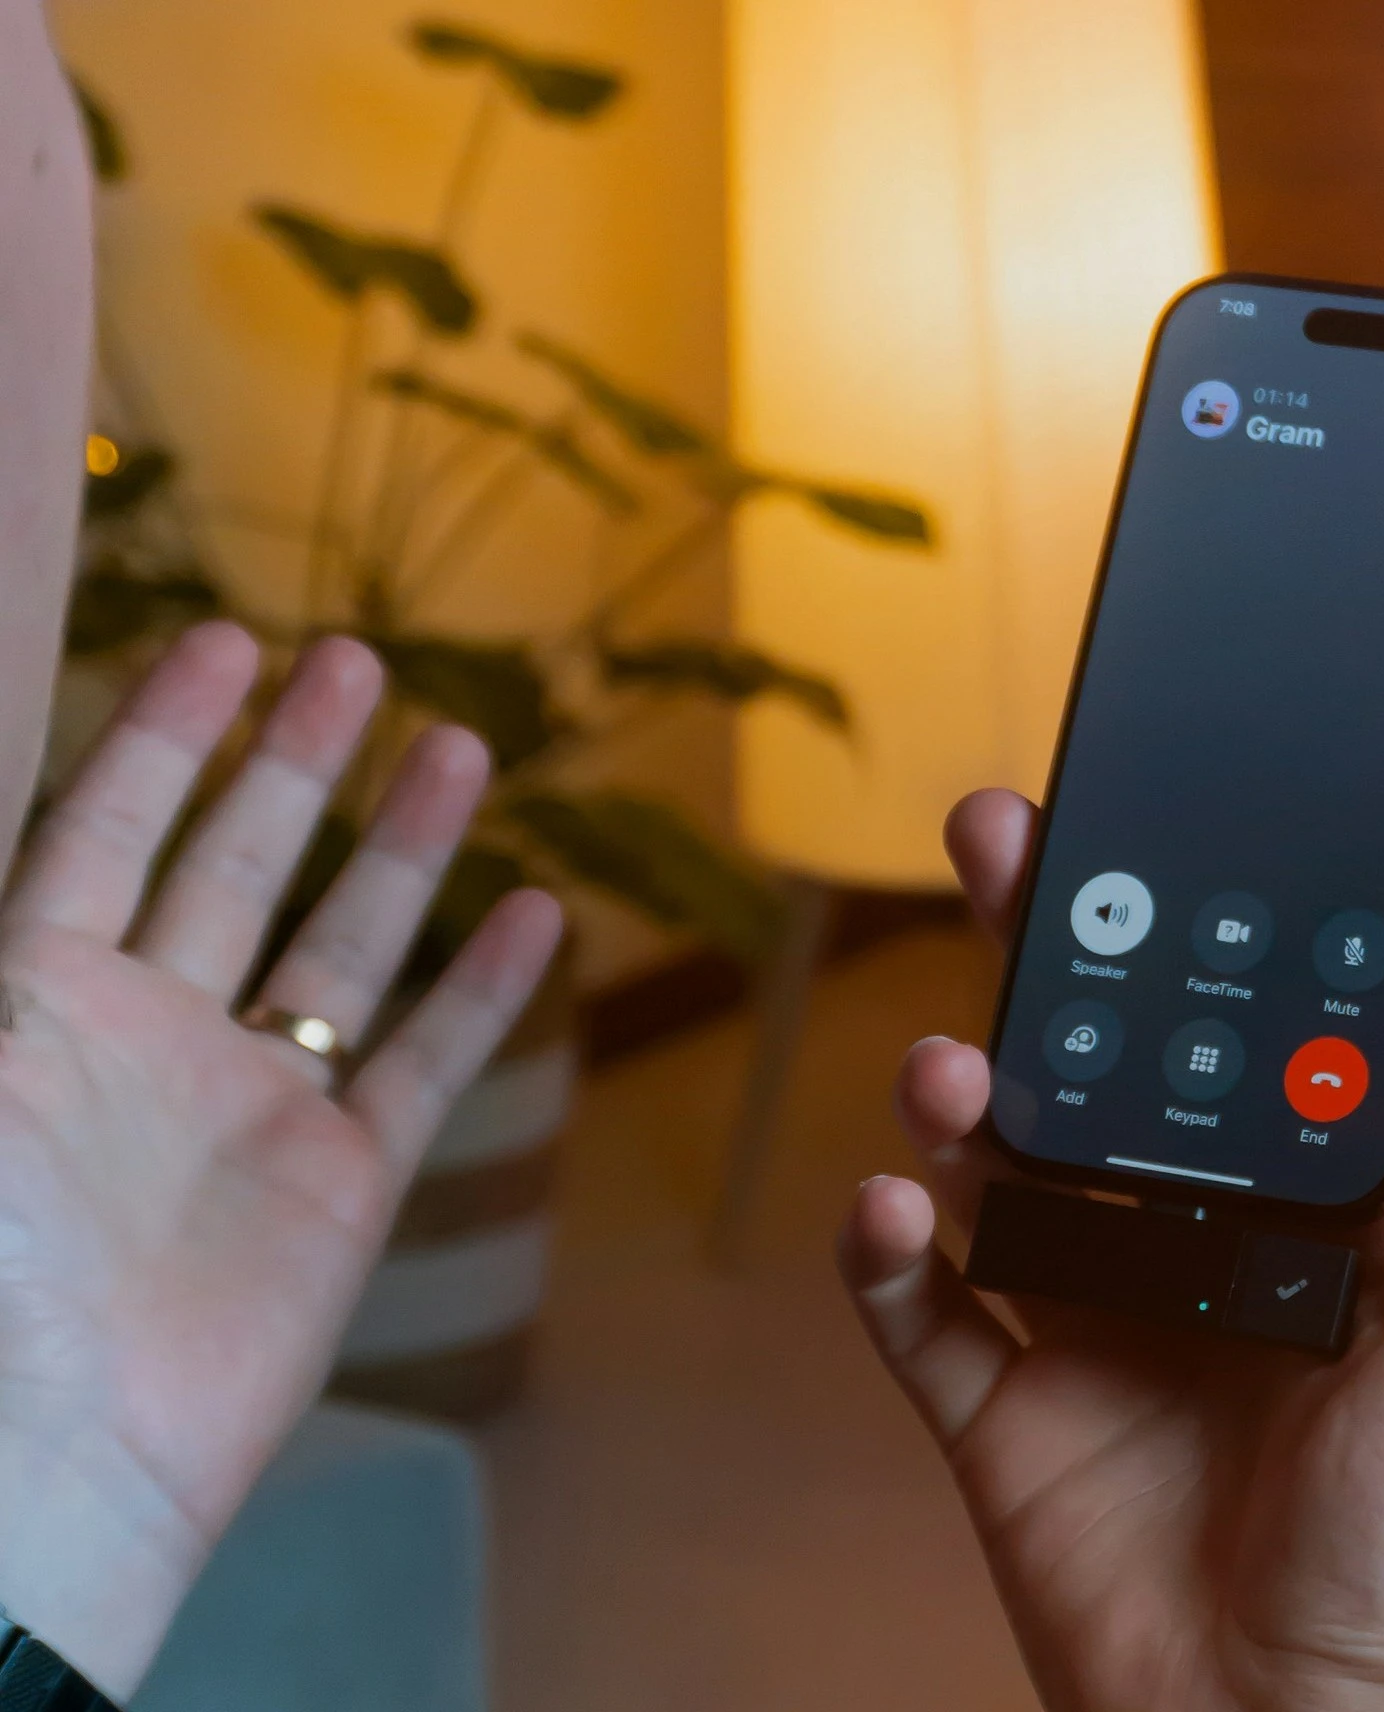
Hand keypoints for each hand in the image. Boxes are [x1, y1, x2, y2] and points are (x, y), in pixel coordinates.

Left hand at [0, 624, 561, 1697]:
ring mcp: (248, 1107)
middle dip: (292, 760)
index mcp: (33, 995)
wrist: (50, 1457)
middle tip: (351, 661)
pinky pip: (423, 1063)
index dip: (162, 730)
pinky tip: (532, 910)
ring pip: (341, 943)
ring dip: (398, 846)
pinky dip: (479, 990)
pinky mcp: (338, 1183)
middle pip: (232, 863)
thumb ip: (4, 957)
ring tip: (457, 745)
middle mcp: (145, 1035)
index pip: (105, 826)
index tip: (226, 639)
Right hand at [838, 790, 1383, 1711]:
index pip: (1252, 1038)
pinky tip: (892, 1211)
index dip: (1205, 934)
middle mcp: (1202, 1252)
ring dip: (961, 1099)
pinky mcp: (1008, 1415)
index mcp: (1320, 1219)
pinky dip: (887, 1254)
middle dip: (1052, 956)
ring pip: (1003, 1168)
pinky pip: (923, 1312)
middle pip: (1109, 1069)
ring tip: (952, 1077)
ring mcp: (1097, 1327)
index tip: (1165, 831)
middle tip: (1002, 846)